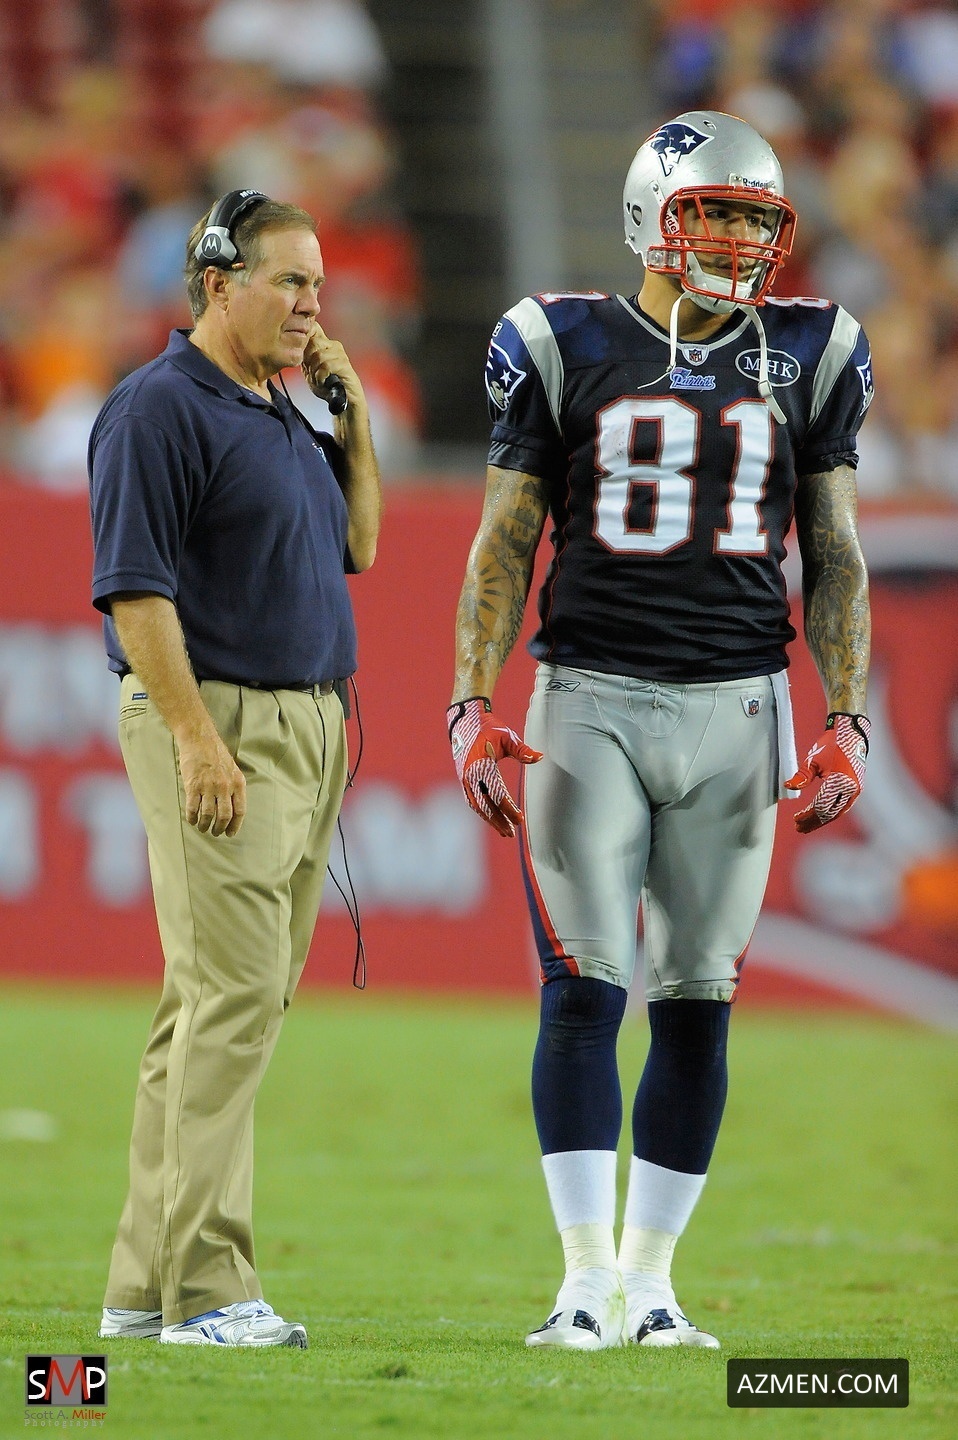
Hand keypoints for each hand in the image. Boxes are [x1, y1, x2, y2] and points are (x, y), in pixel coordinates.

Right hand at [177, 732, 246, 836]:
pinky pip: (193, 808)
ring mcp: (208, 786)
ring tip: (202, 827)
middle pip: (224, 816)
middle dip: (219, 828)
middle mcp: (225, 786)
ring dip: (205, 825)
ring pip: (208, 815)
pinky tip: (191, 819)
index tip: (230, 833)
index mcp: (238, 783)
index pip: (239, 811)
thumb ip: (234, 788)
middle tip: (215, 833)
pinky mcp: (193, 785)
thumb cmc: (216, 754)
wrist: (199, 739)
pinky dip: (192, 817)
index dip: (235, 825)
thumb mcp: (233, 770)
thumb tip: (233, 809)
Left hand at [302, 322, 359, 410]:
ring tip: (318, 379)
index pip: (313, 327)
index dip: (304, 335)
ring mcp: (340, 354)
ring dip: (314, 371)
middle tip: (311, 372)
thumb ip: (303, 356)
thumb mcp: (310, 369)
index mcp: (324, 344)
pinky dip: (321, 376)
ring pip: (319, 355)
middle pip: (313, 341)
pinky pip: (327, 365)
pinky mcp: (345, 365)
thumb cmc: (327, 386)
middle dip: (308, 359)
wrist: (343, 402)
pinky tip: (323, 382)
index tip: (301, 352)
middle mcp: (333, 345)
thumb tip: (291, 345)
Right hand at [447, 696, 542, 837]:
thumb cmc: (489, 729)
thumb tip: (540, 757)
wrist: (464, 722)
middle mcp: (470, 775)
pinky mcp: (463, 780)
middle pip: (485, 804)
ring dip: (490, 820)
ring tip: (505, 832)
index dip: (508, 808)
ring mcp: (464, 778)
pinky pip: (472, 801)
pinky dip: (482, 812)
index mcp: (482, 764)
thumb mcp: (507, 737)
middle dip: (499, 820)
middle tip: (512, 833)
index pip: (496, 792)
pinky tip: (493, 820)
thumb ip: (522, 750)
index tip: (519, 818)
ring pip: (477, 805)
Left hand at [787, 713, 869, 833]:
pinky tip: (820, 816)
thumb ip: (802, 776)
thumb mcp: (813, 760)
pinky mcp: (857, 789)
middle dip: (814, 822)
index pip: (821, 806)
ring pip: (838, 812)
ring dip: (822, 820)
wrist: (851, 734)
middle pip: (830, 813)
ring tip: (807, 825)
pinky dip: (831, 813)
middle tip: (799, 827)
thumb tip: (788, 787)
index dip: (808, 816)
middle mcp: (851, 788)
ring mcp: (856, 790)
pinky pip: (843, 806)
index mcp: (839, 781)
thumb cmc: (831, 745)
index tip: (795, 820)